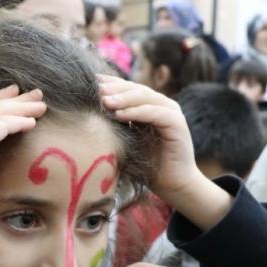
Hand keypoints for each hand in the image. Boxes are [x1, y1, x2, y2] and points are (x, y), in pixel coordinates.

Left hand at [97, 75, 231, 230]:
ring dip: (123, 98)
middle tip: (95, 88)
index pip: (128, 88)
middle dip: (114, 88)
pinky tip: (119, 114)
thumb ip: (116, 124)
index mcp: (149, 106)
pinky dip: (137, 112)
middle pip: (135, 89)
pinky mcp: (177, 123)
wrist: (171, 184)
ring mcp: (171, 112)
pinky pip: (155, 113)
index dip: (110, 84)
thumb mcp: (126, 140)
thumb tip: (89, 113)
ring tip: (104, 100)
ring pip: (145, 98)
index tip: (89, 82)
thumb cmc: (146, 164)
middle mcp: (161, 105)